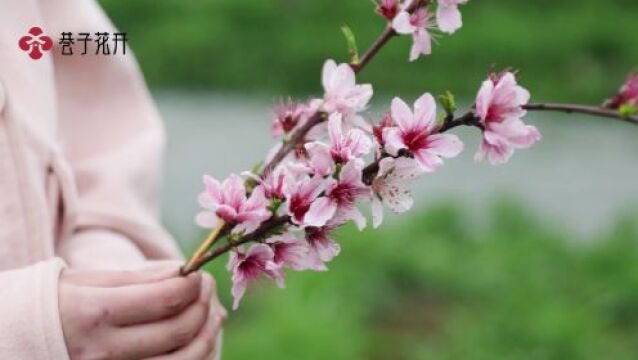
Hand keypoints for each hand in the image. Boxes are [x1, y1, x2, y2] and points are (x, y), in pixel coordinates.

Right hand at [59, 266, 223, 359]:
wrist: (21, 342)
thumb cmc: (59, 305)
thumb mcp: (89, 282)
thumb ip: (139, 278)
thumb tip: (183, 272)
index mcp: (95, 313)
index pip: (164, 299)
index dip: (191, 283)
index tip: (196, 273)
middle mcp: (104, 351)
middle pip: (179, 330)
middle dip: (203, 304)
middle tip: (206, 288)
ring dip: (207, 333)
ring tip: (210, 313)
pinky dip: (196, 357)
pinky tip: (197, 338)